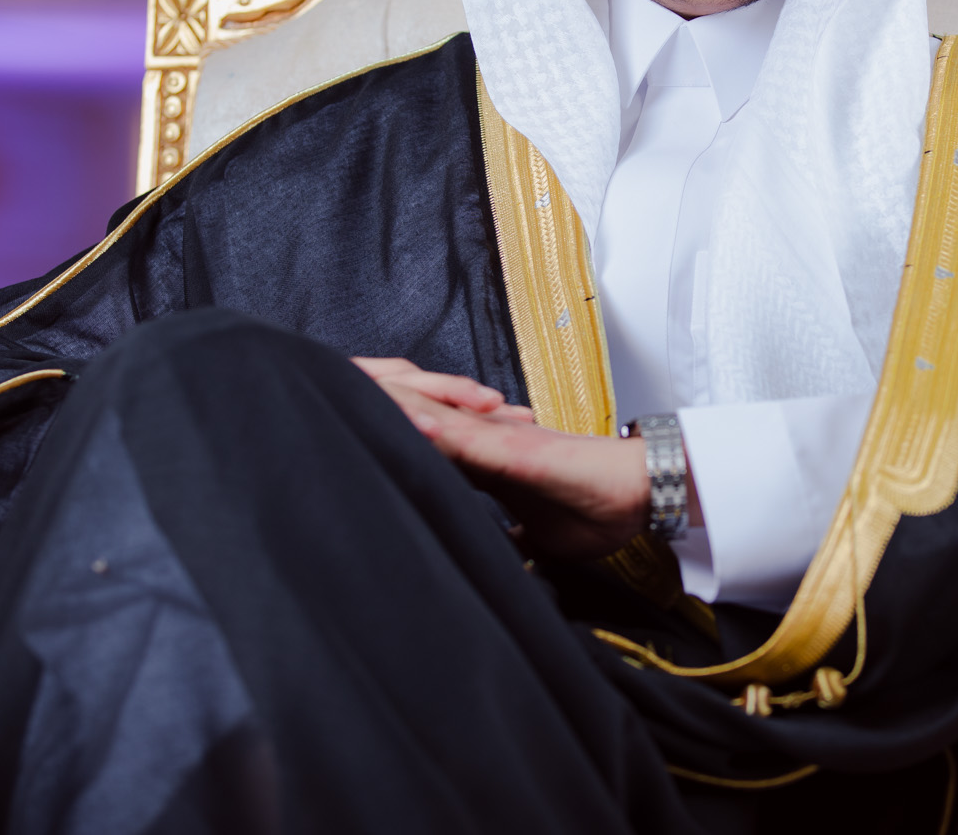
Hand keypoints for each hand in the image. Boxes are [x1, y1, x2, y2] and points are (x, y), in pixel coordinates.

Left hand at [354, 357, 649, 560]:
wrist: (642, 495)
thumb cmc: (598, 509)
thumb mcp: (538, 535)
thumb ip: (508, 538)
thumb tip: (489, 562)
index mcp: (483, 461)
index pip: (419, 447)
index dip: (379, 439)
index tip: (335, 440)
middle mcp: (484, 441)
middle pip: (415, 422)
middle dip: (370, 412)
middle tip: (316, 401)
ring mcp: (499, 440)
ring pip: (435, 420)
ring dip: (391, 410)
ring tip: (342, 396)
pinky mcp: (519, 448)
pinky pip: (471, 437)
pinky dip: (437, 430)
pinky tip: (406, 423)